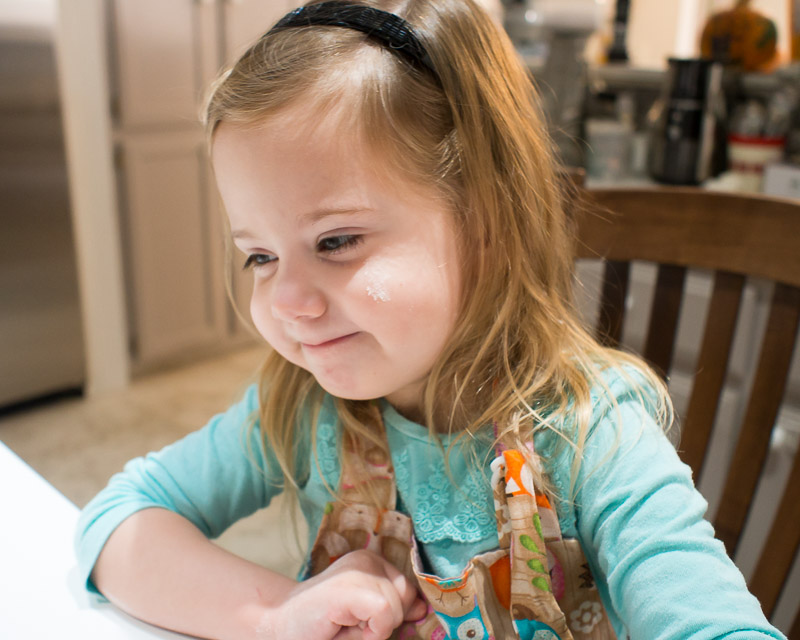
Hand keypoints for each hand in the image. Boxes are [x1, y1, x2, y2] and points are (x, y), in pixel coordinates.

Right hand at [270, 550, 426, 639]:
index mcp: (372, 563)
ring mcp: (357, 569)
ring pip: (395, 607)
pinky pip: (385, 611)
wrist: (278, 626)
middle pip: (405, 598)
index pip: (408, 591)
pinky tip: (344, 626)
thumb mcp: (366, 617)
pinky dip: (372, 631)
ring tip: (343, 624)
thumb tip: (422, 608)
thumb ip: (394, 609)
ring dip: (373, 629)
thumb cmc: (322, 626)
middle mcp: (366, 558)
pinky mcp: (349, 585)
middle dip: (384, 621)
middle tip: (348, 622)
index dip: (390, 615)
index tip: (358, 618)